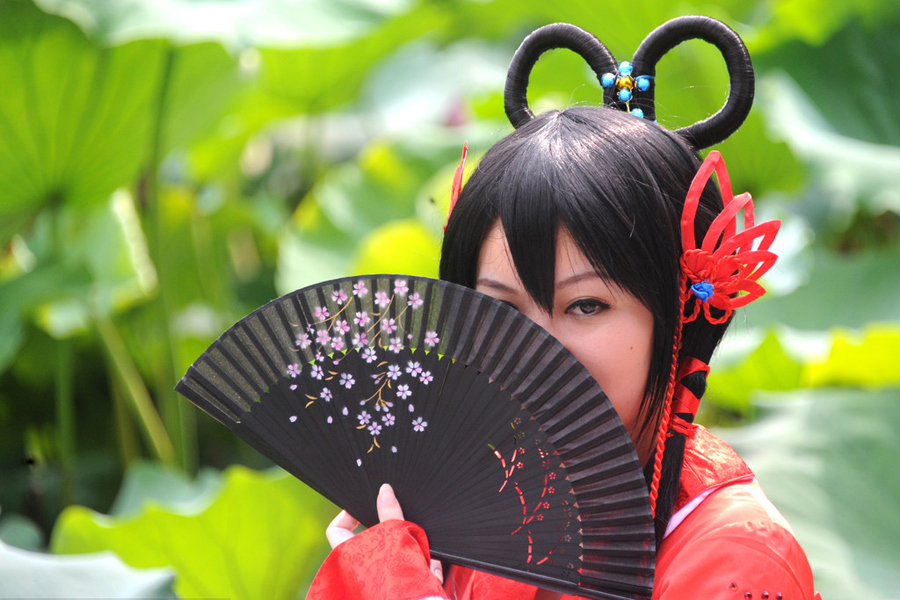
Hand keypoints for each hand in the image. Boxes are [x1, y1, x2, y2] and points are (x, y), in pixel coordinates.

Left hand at [325, 483, 443, 583]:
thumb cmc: (397, 575)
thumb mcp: (394, 535)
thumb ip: (389, 512)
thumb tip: (384, 490)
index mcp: (349, 557)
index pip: (336, 529)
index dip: (348, 514)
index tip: (363, 506)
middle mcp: (358, 574)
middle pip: (372, 543)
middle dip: (390, 532)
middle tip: (400, 522)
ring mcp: (379, 584)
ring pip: (394, 557)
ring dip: (409, 548)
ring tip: (418, 544)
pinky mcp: (400, 590)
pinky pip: (412, 571)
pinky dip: (423, 564)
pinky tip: (432, 561)